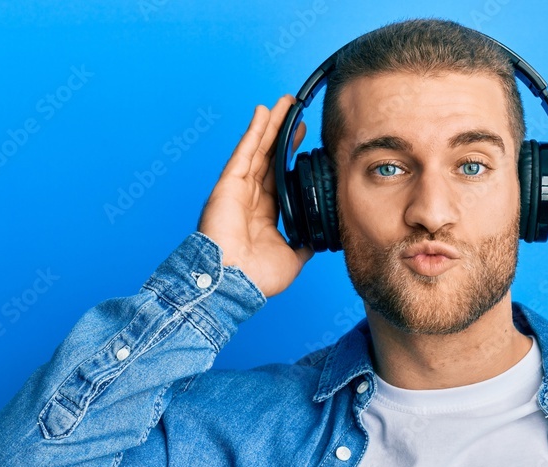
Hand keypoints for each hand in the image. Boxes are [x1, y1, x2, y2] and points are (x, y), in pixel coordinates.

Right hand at [197, 94, 312, 297]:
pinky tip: (264, 111)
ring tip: (284, 103)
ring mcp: (238, 189)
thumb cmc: (257, 278)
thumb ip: (304, 245)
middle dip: (283, 135)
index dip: (292, 160)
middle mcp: (250, 199)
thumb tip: (318, 239)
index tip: (306, 143)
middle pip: (269, 158)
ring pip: (258, 149)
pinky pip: (244, 151)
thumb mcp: (292, 259)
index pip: (280, 179)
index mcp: (263, 215)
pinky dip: (254, 131)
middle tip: (297, 113)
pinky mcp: (229, 184)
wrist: (234, 283)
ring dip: (271, 125)